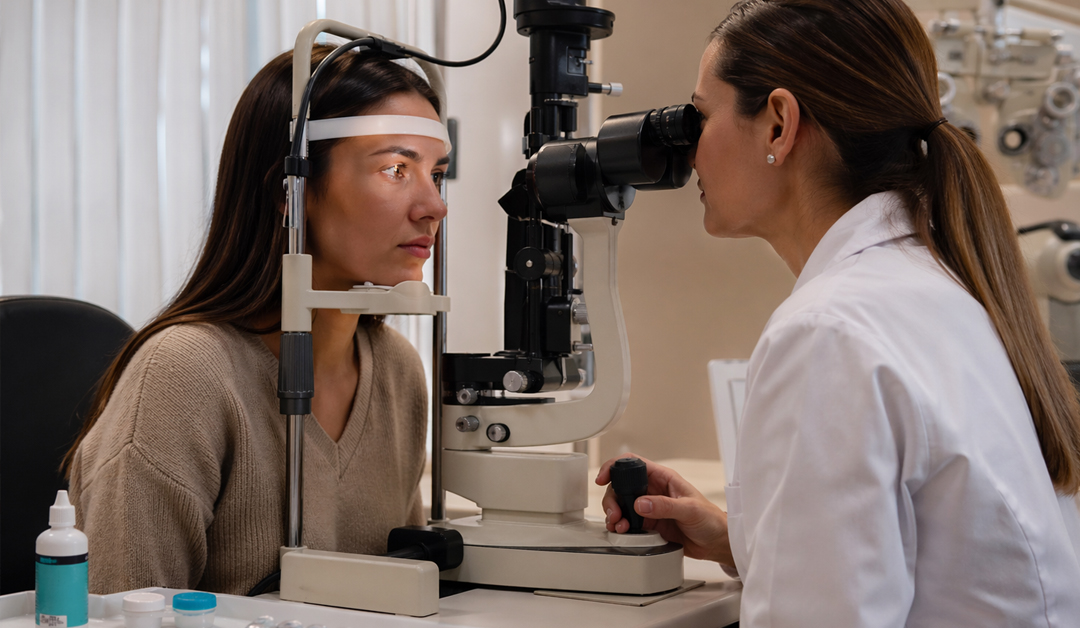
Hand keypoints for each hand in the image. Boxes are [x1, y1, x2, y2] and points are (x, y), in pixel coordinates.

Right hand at [596, 453, 733, 567]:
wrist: (717, 543)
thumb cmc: (711, 520)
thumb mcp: (689, 509)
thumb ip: (664, 505)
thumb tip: (640, 503)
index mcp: (663, 478)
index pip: (633, 464)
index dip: (615, 467)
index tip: (604, 478)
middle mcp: (653, 491)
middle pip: (622, 487)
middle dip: (612, 499)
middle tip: (614, 514)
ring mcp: (650, 508)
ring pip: (622, 505)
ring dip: (615, 515)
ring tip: (619, 525)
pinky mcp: (649, 524)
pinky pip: (628, 522)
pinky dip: (621, 527)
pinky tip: (623, 532)